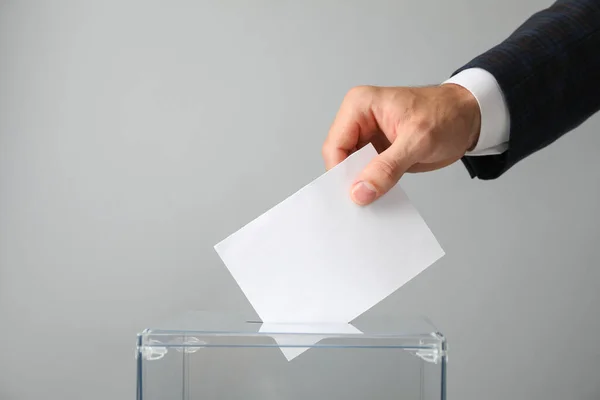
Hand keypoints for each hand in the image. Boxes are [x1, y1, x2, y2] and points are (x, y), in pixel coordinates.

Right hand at [322, 84, 480, 204]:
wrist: (470, 118)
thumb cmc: (447, 115)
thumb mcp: (418, 141)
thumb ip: (387, 168)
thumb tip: (360, 191)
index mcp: (360, 105)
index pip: (335, 144)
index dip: (340, 172)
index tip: (352, 194)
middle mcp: (359, 119)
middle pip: (340, 158)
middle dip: (349, 180)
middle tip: (360, 203)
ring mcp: (367, 136)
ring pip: (351, 168)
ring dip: (360, 185)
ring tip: (370, 202)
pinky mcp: (378, 152)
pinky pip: (366, 173)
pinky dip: (372, 186)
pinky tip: (379, 196)